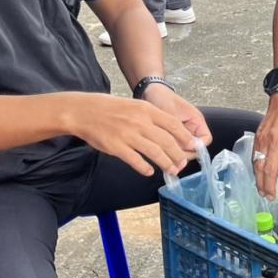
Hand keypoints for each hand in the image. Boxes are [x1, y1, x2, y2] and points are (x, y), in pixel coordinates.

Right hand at [64, 92, 196, 176]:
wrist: (84, 111)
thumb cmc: (112, 108)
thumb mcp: (136, 106)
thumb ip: (152, 117)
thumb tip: (172, 131)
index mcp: (146, 110)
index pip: (173, 124)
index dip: (185, 137)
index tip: (193, 146)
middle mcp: (140, 122)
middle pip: (167, 141)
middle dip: (178, 155)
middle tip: (183, 163)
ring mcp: (128, 135)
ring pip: (155, 153)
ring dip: (166, 164)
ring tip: (172, 170)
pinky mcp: (117, 147)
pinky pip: (136, 161)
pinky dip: (145, 168)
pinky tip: (149, 171)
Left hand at [142, 83, 211, 147]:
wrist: (150, 91)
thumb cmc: (162, 97)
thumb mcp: (170, 113)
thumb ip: (178, 131)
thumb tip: (186, 148)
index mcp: (197, 121)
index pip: (205, 140)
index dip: (198, 147)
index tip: (185, 149)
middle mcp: (192, 128)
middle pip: (195, 148)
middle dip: (184, 153)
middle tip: (170, 154)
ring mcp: (182, 133)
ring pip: (184, 150)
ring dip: (175, 153)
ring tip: (163, 152)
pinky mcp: (172, 136)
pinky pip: (174, 147)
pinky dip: (168, 150)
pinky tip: (159, 150)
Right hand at [253, 88, 277, 199]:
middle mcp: (276, 144)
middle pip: (270, 171)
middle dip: (270, 187)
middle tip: (271, 198)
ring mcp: (265, 141)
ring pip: (260, 166)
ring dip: (260, 182)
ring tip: (263, 192)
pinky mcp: (258, 138)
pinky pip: (255, 158)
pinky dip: (256, 170)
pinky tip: (258, 178)